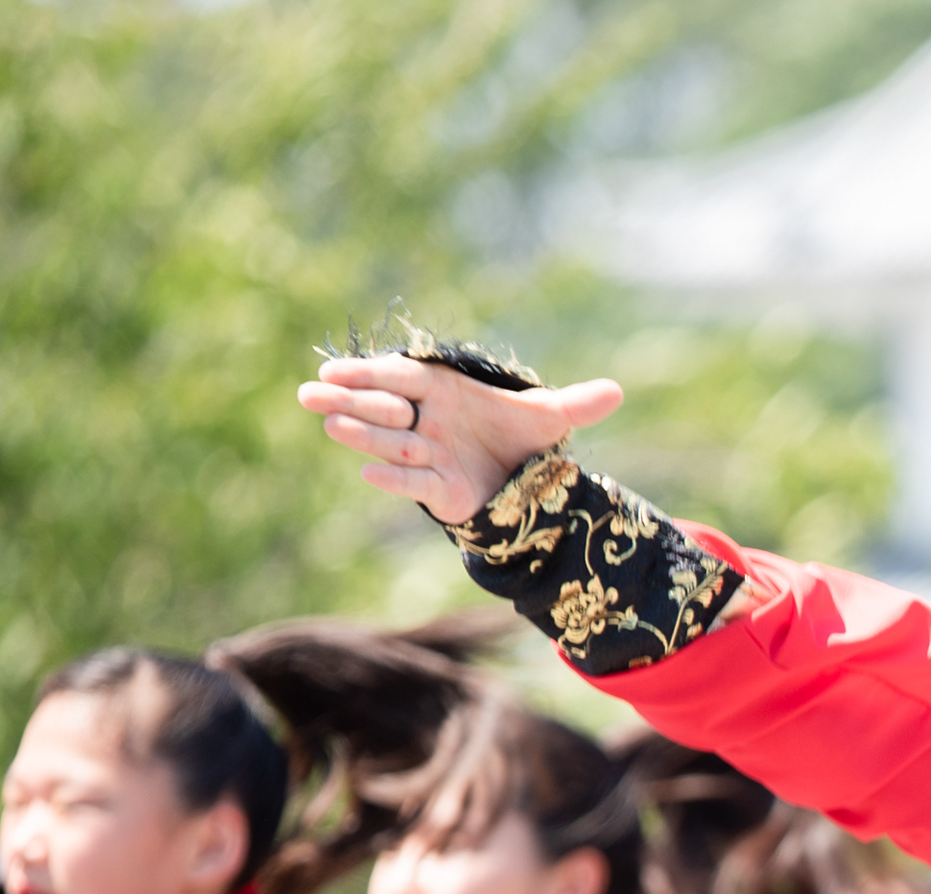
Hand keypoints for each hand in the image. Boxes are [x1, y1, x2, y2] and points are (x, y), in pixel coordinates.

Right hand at [297, 352, 626, 526]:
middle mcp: (428, 420)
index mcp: (444, 392)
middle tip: (311, 392)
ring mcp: (428, 453)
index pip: (401, 376)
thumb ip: (579, 403)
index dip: (371, 372)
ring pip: (390, 441)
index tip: (339, 369)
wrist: (523, 479)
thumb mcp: (552, 418)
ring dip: (361, 434)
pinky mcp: (438, 487)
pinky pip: (412, 481)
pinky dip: (394, 476)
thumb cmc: (522, 439)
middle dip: (351, 401)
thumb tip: (619, 391)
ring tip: (330, 425)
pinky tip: (369, 470)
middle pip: (383, 406)